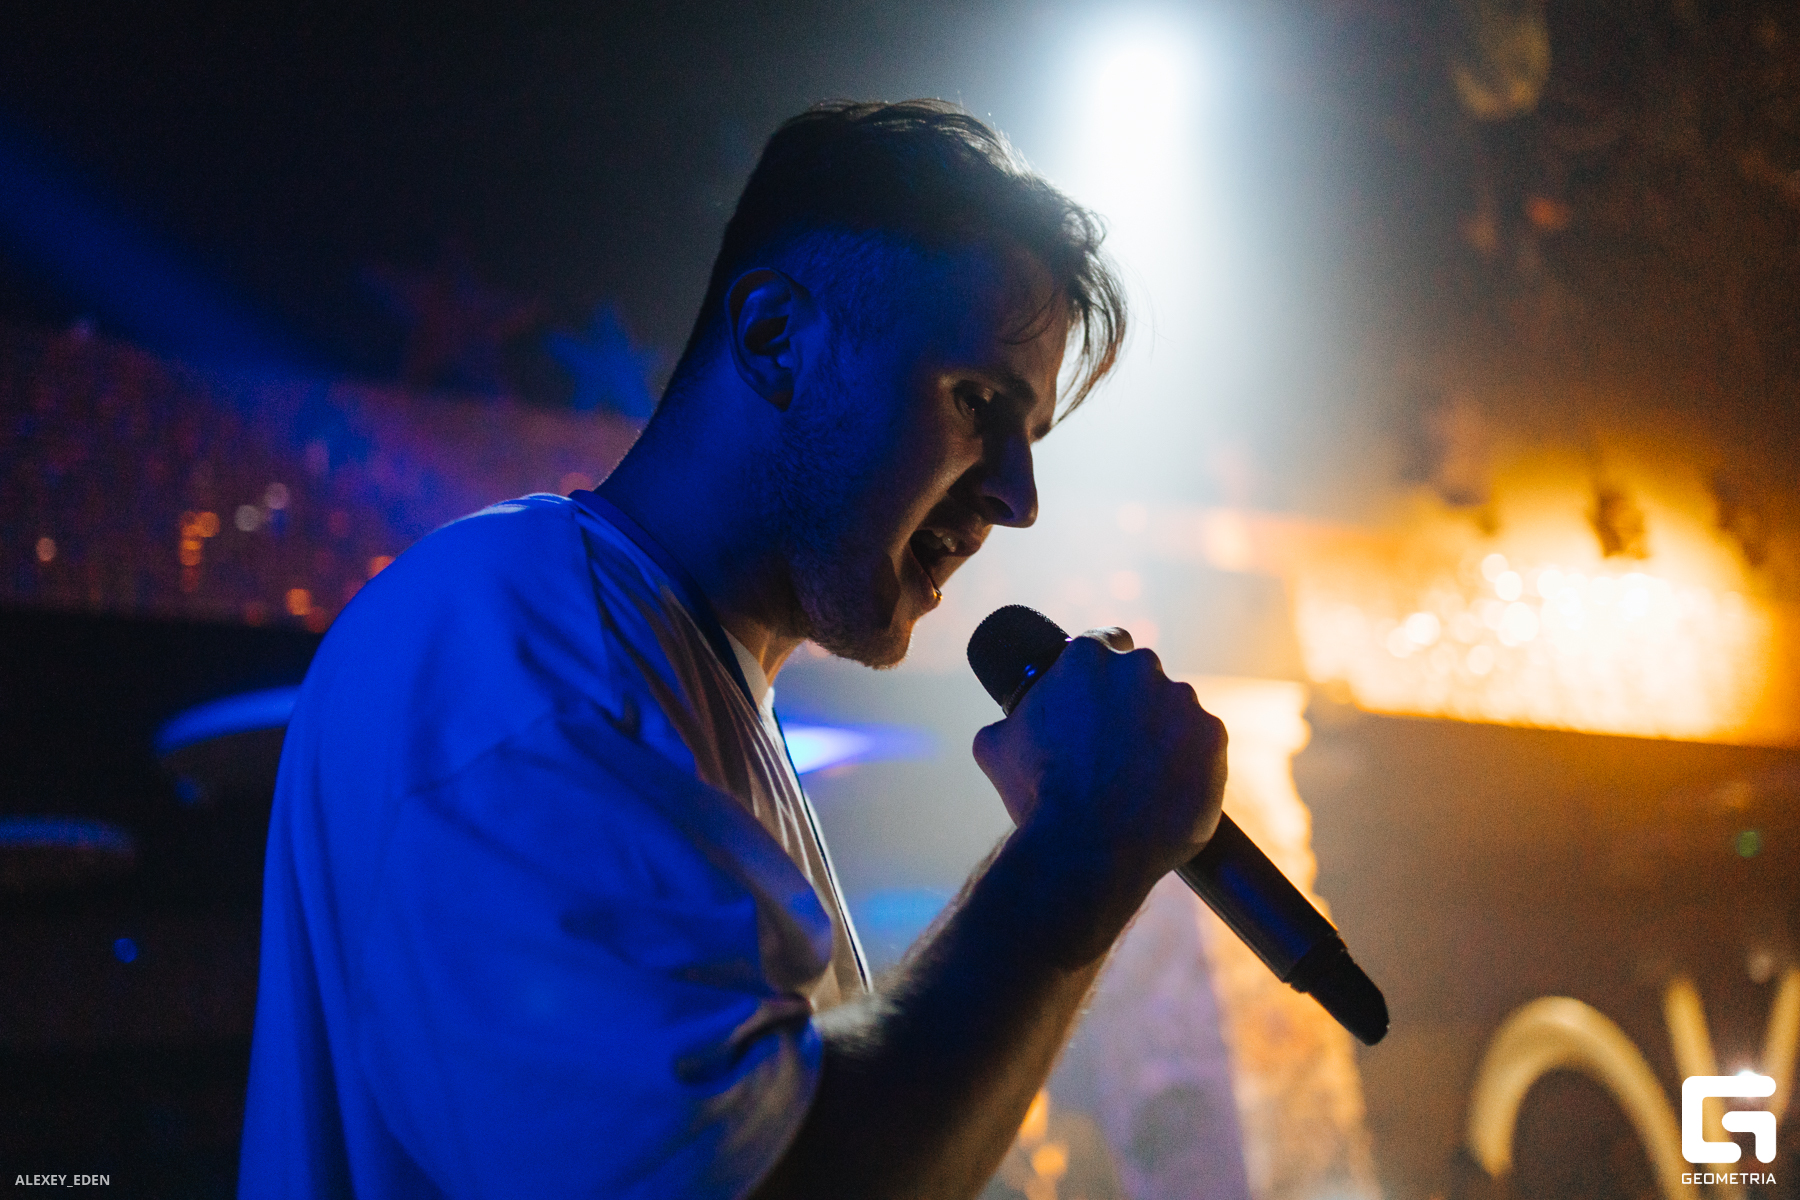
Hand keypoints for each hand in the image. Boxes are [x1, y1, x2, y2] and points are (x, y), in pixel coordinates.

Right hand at [971, 628, 1226, 921]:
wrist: (1090, 846)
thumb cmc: (1038, 794)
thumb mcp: (996, 747)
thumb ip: (1009, 720)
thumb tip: (1008, 726)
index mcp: (1088, 656)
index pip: (1105, 642)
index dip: (1100, 672)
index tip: (1098, 697)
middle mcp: (1141, 667)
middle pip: (1142, 676)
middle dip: (1131, 703)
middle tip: (1115, 747)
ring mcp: (1183, 701)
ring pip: (1175, 710)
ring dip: (1164, 733)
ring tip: (1142, 778)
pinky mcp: (1214, 737)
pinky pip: (1204, 744)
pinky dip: (1191, 762)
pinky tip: (1167, 790)